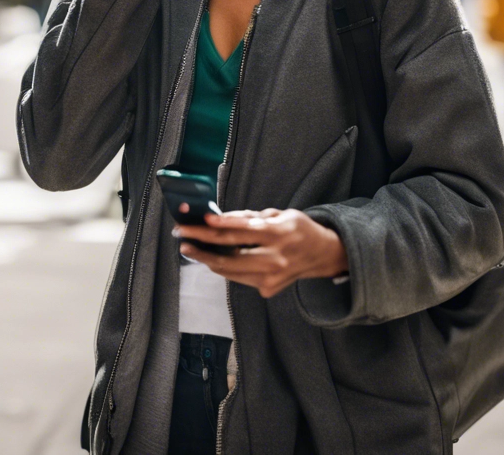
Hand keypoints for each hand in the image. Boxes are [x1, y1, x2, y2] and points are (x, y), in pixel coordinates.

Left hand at [176, 208, 347, 298]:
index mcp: (279, 234)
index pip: (243, 230)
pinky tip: (209, 258)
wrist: (322, 255)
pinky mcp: (268, 288)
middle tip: (182, 236)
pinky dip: (223, 267)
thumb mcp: (280, 214)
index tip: (200, 221)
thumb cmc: (298, 228)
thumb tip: (220, 218)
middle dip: (202, 246)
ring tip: (189, 248)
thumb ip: (251, 217)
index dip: (220, 225)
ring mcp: (271, 277)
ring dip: (206, 259)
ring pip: (230, 270)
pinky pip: (238, 277)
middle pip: (230, 255)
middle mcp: (275, 258)